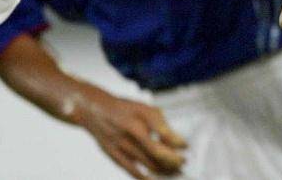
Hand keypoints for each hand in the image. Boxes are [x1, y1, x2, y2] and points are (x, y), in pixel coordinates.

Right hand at [70, 85, 186, 177]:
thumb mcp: (145, 109)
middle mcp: (131, 130)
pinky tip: (155, 179)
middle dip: (174, 160)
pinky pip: (132, 170)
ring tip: (175, 172)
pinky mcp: (114, 155)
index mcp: (142, 115)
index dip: (178, 142)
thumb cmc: (125, 110)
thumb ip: (161, 124)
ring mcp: (121, 144)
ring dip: (164, 170)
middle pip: (157, 152)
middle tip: (184, 163)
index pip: (165, 132)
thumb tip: (177, 142)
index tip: (186, 146)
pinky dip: (146, 177)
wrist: (94, 111)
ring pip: (147, 163)